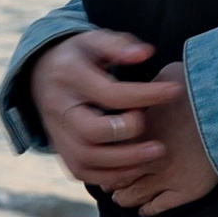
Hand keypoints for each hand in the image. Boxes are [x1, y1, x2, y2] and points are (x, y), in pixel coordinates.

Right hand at [30, 28, 186, 190]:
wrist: (42, 73)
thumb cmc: (80, 57)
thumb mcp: (94, 40)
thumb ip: (119, 45)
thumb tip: (145, 53)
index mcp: (69, 76)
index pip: (110, 93)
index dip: (146, 95)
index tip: (175, 91)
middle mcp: (59, 107)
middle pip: (90, 132)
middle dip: (129, 135)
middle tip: (158, 134)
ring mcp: (56, 132)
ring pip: (85, 158)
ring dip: (124, 162)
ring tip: (155, 154)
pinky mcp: (60, 150)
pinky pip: (81, 171)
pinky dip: (108, 176)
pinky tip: (135, 168)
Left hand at [109, 63, 217, 215]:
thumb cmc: (203, 88)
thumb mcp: (168, 77)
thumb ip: (151, 86)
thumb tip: (145, 86)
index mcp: (137, 131)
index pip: (109, 152)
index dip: (105, 157)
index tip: (105, 158)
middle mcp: (145, 156)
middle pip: (116, 177)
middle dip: (112, 180)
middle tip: (111, 181)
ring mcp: (165, 176)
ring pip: (133, 196)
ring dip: (126, 196)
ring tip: (125, 196)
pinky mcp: (186, 190)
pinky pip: (158, 208)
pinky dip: (147, 209)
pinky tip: (145, 208)